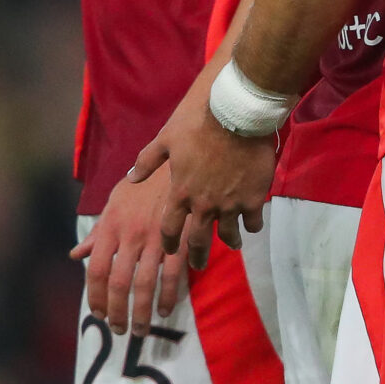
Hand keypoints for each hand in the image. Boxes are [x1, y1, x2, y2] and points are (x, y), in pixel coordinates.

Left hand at [70, 162, 194, 334]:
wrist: (178, 162)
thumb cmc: (145, 181)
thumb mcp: (115, 201)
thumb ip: (99, 232)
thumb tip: (77, 255)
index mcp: (111, 226)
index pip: (97, 270)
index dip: (96, 297)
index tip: (99, 314)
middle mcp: (130, 235)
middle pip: (119, 283)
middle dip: (117, 312)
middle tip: (119, 331)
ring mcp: (156, 238)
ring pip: (145, 284)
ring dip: (141, 312)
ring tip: (140, 329)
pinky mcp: (180, 238)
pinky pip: (173, 274)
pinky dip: (170, 295)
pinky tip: (167, 308)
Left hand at [135, 99, 275, 269]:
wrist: (236, 117)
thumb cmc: (197, 126)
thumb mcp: (166, 140)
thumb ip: (147, 161)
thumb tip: (130, 178)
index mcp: (180, 193)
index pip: (169, 228)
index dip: (170, 242)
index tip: (171, 250)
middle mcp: (203, 205)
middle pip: (198, 241)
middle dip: (198, 256)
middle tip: (199, 265)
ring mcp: (229, 204)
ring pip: (228, 234)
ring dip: (230, 242)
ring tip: (234, 245)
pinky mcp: (253, 198)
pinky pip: (253, 221)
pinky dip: (253, 226)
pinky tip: (252, 227)